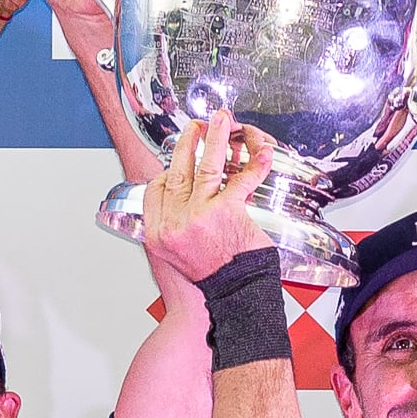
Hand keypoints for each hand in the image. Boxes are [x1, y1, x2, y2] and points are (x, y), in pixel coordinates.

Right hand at [142, 112, 275, 283]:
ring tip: (221, 120)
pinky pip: (241, 181)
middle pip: (178, 172)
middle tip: (195, 127)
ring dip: (215, 139)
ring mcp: (199, 216)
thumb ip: (173, 227)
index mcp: (158, 234)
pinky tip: (261, 152)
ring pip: (205, 167)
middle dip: (187, 143)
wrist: (234, 296)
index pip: (155, 190)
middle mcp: (174, 223)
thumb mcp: (178, 256)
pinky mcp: (226, 212)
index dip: (167, 172)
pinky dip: (254, 165)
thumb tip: (179, 202)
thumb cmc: (213, 279)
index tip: (176, 162)